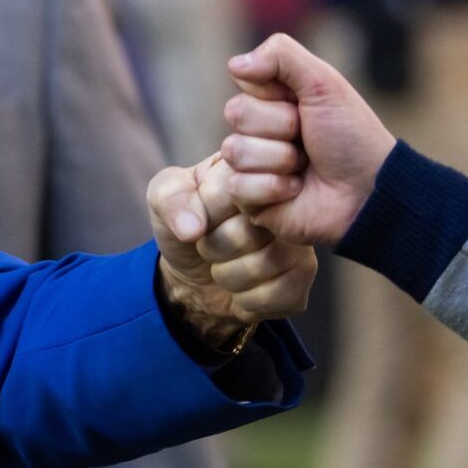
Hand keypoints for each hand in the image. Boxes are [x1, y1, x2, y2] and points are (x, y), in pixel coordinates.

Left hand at [150, 156, 316, 345]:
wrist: (194, 273)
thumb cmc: (185, 224)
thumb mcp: (163, 200)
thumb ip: (170, 198)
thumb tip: (193, 228)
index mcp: (253, 170)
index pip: (237, 188)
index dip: (211, 211)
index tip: (203, 216)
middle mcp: (287, 200)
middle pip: (245, 232)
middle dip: (214, 246)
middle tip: (212, 241)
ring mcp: (300, 239)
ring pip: (261, 266)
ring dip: (227, 273)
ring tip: (226, 261)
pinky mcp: (304, 276)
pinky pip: (273, 295)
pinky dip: (245, 298)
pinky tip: (244, 286)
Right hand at [221, 33, 395, 245]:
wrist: (369, 191)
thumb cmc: (351, 137)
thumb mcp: (324, 84)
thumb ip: (282, 56)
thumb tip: (233, 63)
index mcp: (272, 100)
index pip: (244, 80)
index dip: (275, 92)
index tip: (304, 103)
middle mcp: (256, 130)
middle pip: (236, 112)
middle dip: (281, 126)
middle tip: (308, 139)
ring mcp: (249, 164)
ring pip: (235, 150)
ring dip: (280, 159)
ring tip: (305, 167)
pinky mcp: (247, 199)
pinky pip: (239, 185)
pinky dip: (275, 187)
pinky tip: (296, 190)